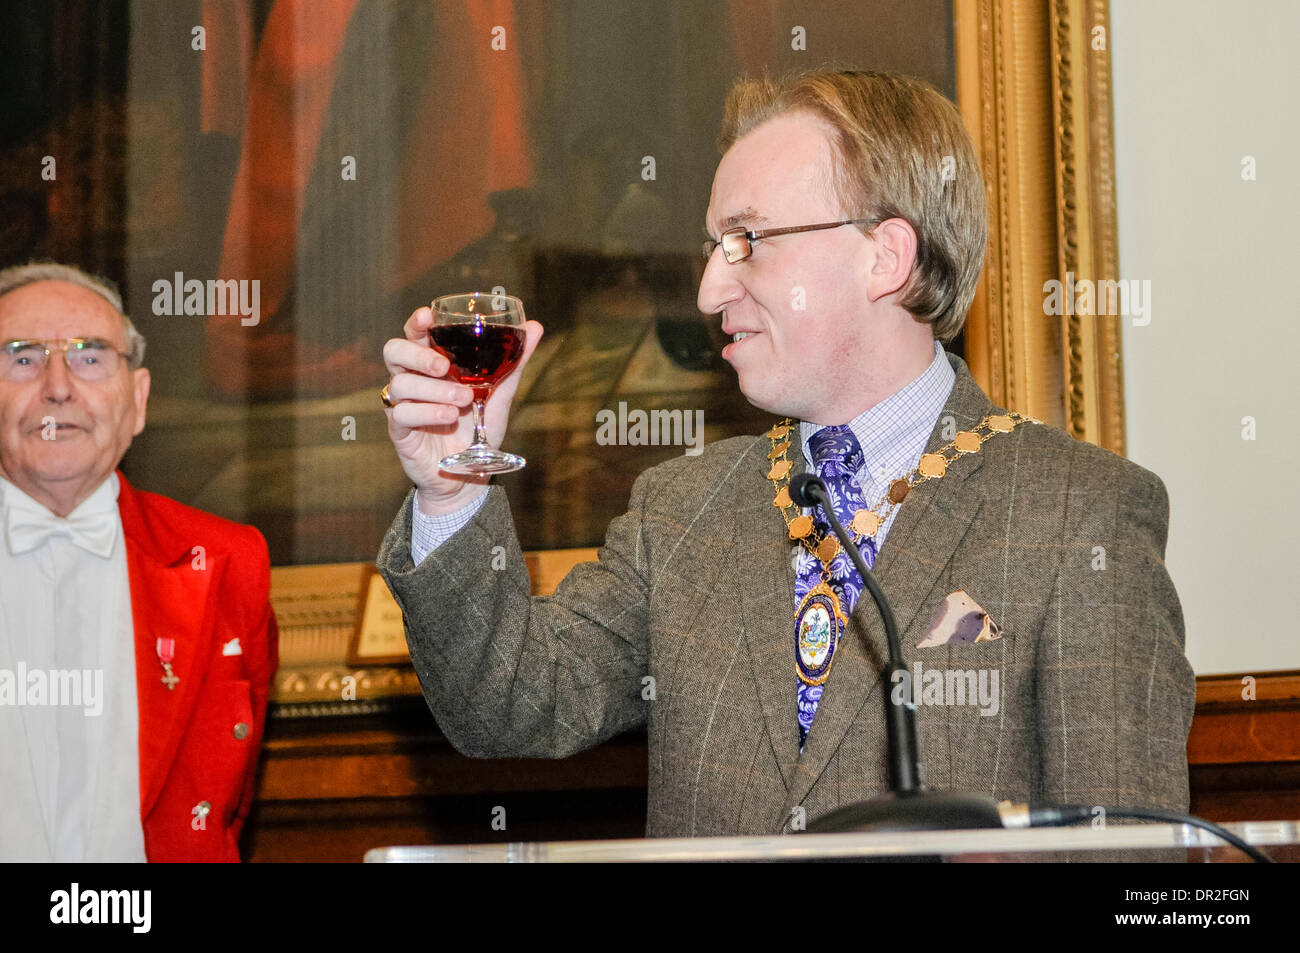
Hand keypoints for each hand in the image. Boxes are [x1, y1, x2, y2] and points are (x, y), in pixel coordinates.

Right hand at [382, 305, 543, 513]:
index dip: (416, 323)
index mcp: (431, 365)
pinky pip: (402, 414)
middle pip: (394, 351)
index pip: (414, 334)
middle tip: (444, 366)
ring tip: (464, 401)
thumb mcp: (500, 394)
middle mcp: (414, 380)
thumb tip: (535, 326)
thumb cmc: (479, 429)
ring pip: (400, 384)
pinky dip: (427, 412)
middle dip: (417, 354)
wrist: (471, 474)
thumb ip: (515, 362)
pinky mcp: (400, 431)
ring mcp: (403, 405)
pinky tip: (449, 416)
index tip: (428, 317)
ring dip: (434, 389)